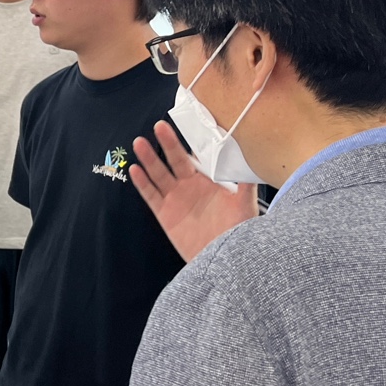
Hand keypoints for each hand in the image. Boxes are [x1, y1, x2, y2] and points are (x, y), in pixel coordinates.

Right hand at [129, 121, 258, 261]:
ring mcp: (176, 199)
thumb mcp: (246, 205)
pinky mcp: (164, 214)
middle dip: (167, 143)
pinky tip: (136, 169)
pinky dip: (142, 183)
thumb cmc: (238, 233)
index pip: (197, 156)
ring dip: (149, 158)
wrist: (223, 261)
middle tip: (159, 127)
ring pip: (158, 174)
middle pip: (175, 160)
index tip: (186, 124)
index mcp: (209, 181)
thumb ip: (245, 183)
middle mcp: (190, 187)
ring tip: (140, 143)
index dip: (190, 141)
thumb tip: (249, 161)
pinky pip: (150, 195)